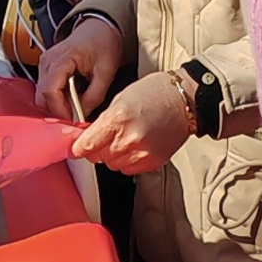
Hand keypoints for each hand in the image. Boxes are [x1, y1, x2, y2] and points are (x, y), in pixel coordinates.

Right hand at [36, 12, 127, 122]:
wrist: (100, 27)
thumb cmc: (103, 43)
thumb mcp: (106, 72)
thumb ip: (94, 96)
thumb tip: (82, 116)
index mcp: (60, 59)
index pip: (50, 91)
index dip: (60, 110)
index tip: (74, 120)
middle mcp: (47, 62)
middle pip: (42, 97)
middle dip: (58, 111)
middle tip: (77, 118)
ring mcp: (45, 66)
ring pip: (42, 97)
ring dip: (58, 107)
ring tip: (77, 107)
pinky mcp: (47, 71)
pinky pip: (46, 92)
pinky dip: (58, 100)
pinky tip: (73, 100)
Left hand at [70, 71, 194, 175]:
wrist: (185, 99)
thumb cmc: (155, 92)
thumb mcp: (120, 99)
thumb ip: (103, 121)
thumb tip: (88, 137)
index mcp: (117, 119)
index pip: (87, 145)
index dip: (78, 147)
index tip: (76, 148)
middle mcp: (128, 138)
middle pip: (98, 157)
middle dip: (97, 148)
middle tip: (106, 137)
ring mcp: (141, 152)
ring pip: (113, 164)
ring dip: (113, 155)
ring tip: (126, 138)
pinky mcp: (152, 161)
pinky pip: (129, 169)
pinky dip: (128, 161)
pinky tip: (136, 146)